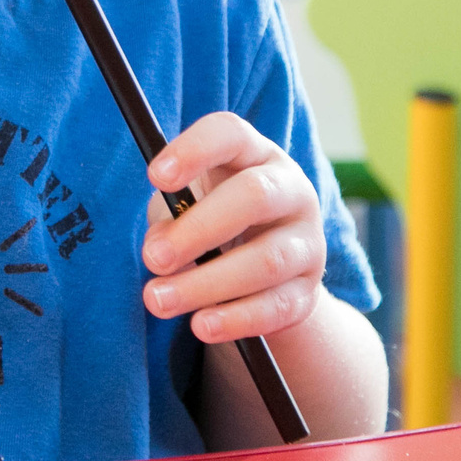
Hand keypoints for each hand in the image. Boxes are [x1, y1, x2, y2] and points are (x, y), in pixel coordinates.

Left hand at [139, 111, 325, 344]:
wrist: (263, 270)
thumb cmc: (211, 219)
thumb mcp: (186, 207)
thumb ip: (169, 219)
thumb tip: (158, 248)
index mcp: (255, 154)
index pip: (230, 134)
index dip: (194, 150)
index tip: (154, 177)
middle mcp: (291, 190)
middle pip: (255, 196)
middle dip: (198, 229)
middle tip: (152, 258)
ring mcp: (307, 240)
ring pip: (266, 260)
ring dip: (207, 283)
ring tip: (158, 300)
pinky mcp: (308, 290)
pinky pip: (277, 306)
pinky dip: (236, 319)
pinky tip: (202, 325)